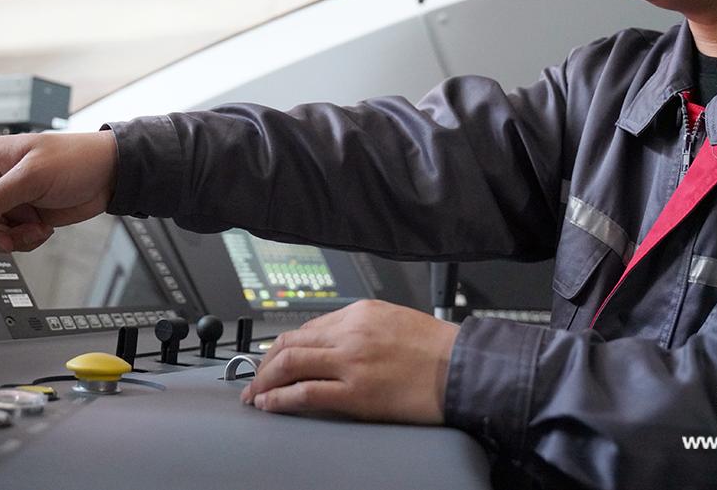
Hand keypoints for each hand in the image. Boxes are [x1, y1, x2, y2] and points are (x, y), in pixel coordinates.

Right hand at [0, 131, 117, 251]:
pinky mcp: (22, 218)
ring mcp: (7, 201)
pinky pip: (7, 241)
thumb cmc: (76, 159)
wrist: (110, 176)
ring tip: (32, 225)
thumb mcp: (33, 176)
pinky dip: (23, 241)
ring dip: (6, 237)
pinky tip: (41, 227)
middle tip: (10, 225)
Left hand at [240, 299, 459, 423]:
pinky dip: (280, 399)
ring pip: (289, 365)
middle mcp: (349, 332)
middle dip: (263, 364)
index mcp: (358, 312)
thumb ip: (360, 327)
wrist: (462, 368)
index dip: (282, 347)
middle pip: (289, 344)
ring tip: (254, 396)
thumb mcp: (393, 320)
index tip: (273, 360)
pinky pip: (305, 393)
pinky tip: (270, 405)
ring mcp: (350, 362)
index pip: (306, 327)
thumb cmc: (436, 348)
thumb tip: (332, 343)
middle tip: (253, 380)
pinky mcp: (355, 392)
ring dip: (264, 382)